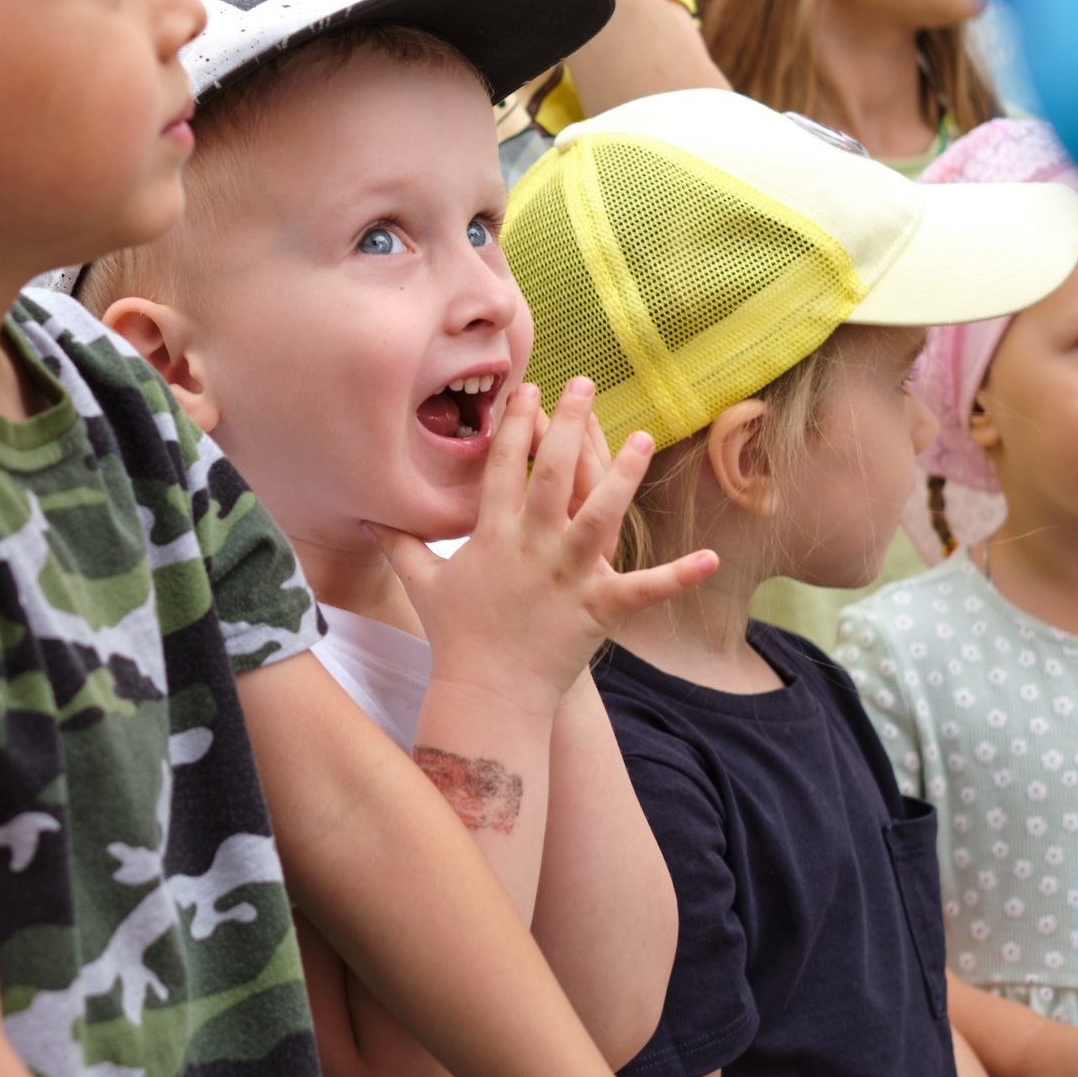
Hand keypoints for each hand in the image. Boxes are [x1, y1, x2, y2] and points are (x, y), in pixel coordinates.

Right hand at [368, 376, 716, 714]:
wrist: (486, 692)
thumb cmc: (456, 636)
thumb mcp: (422, 585)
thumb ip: (398, 546)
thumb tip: (366, 518)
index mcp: (493, 537)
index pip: (503, 469)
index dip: (515, 426)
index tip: (528, 390)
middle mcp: (531, 548)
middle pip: (552, 476)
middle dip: (568, 425)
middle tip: (584, 384)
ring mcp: (568, 577)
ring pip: (601, 516)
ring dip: (624, 477)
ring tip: (643, 438)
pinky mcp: (599, 609)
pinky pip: (644, 589)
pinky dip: (678, 576)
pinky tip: (711, 559)